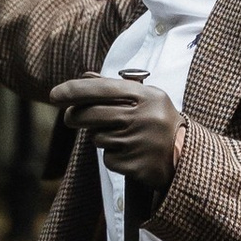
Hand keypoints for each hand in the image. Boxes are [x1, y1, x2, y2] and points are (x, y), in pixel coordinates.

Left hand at [52, 74, 182, 182]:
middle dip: (74, 117)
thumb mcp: (145, 98)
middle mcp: (142, 117)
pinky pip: (108, 159)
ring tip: (121, 137)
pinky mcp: (136, 165)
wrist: (186, 155)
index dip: (74, 90)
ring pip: (98, 138)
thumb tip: (85, 76)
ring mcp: (139, 142)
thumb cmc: (159, 121)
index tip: (54, 95)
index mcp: (146, 96)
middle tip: (70, 118)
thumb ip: (114, 88)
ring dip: (101, 138)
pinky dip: (113, 157)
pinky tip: (129, 153)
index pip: (101, 89)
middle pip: (91, 115)